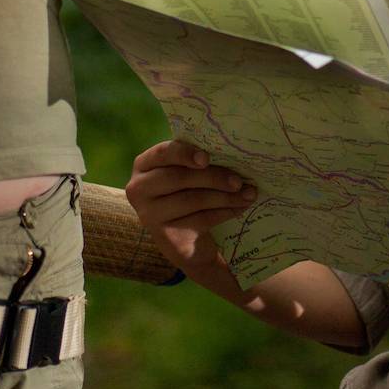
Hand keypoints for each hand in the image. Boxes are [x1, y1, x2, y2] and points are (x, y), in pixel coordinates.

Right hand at [124, 139, 256, 269]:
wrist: (184, 236)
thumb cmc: (187, 191)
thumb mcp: (187, 172)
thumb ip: (198, 161)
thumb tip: (232, 151)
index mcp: (144, 165)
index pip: (163, 153)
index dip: (185, 153)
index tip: (206, 158)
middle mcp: (139, 189)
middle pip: (179, 178)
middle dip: (214, 177)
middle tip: (239, 181)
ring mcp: (149, 215)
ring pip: (192, 200)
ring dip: (225, 197)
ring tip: (248, 194)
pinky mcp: (165, 236)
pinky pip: (199, 219)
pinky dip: (224, 212)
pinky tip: (240, 208)